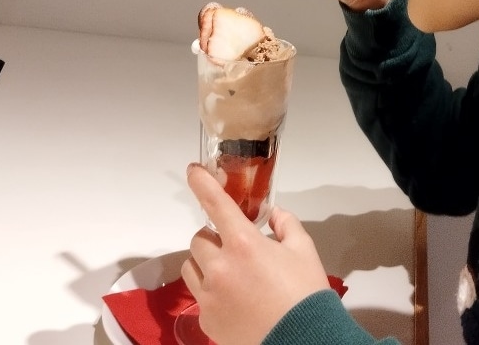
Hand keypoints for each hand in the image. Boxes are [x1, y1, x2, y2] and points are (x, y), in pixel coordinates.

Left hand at [181, 163, 329, 344]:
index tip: (192, 170)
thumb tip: (274, 215)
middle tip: (234, 247)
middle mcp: (220, 267)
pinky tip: (234, 301)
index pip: (216, 204)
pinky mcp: (207, 321)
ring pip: (191, 266)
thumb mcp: (304, 251)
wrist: (304, 344)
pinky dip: (211, 292)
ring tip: (230, 274)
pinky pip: (200, 296)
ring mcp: (209, 296)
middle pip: (199, 238)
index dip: (202, 183)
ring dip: (206, 263)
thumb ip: (287, 224)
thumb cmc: (305, 294)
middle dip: (214, 237)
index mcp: (244, 244)